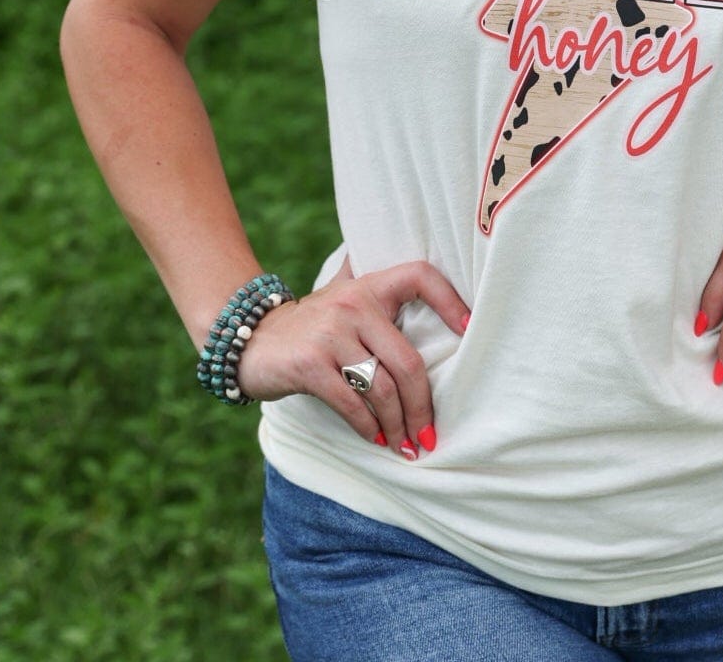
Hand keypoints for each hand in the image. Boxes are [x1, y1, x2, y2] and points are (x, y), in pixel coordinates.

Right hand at [236, 253, 469, 457]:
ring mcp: (331, 334)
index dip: (451, 300)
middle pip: (408, 362)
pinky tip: (377, 439)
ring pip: (382, 388)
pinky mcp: (310, 364)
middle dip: (423, 406)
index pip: (420, 276)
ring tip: (406, 446)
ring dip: (398, 425)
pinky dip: (368, 427)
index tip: (470, 331)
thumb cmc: (314, 324)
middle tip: (430, 435)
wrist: (253, 340)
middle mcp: (354, 304)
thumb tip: (431, 287)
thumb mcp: (344, 296)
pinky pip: (352, 403)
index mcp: (370, 285)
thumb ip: (378, 290)